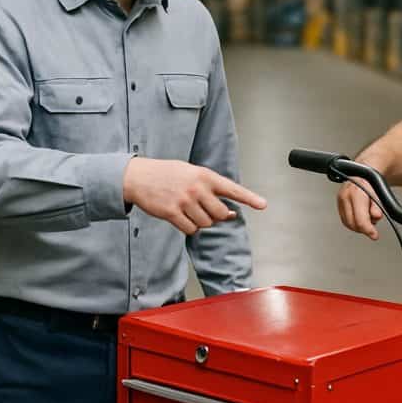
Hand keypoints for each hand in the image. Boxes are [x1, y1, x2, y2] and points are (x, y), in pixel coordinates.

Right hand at [123, 158, 266, 235]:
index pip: (232, 188)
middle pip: (220, 214)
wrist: (139, 176)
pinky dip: (189, 228)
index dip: (249, 198)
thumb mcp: (192, 172)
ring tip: (188, 209)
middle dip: (216, 216)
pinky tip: (180, 217)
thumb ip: (211, 190)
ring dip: (200, 222)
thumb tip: (229, 213)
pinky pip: (191, 230)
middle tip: (205, 210)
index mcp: (205, 175)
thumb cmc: (168, 174)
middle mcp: (198, 188)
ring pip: (206, 224)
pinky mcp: (173, 213)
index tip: (263, 205)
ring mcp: (185, 201)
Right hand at [337, 177, 384, 239]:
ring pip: (347, 223)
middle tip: (372, 228)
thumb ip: (378, 206)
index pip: (360, 220)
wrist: (364, 172)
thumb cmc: (373, 182)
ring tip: (367, 219)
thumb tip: (376, 216)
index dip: (368, 230)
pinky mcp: (338, 203)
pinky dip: (353, 222)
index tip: (374, 235)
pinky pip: (344, 219)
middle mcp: (345, 196)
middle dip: (363, 229)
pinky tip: (360, 218)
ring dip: (358, 226)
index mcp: (356, 193)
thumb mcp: (380, 193)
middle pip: (352, 224)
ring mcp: (340, 200)